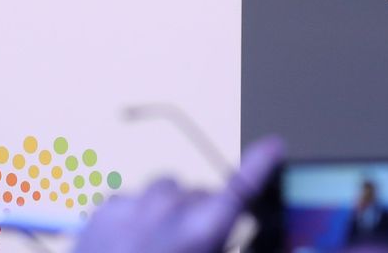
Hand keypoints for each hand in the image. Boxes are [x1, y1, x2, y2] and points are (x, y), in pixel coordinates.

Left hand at [72, 136, 282, 252]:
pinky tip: (130, 245)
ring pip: (168, 190)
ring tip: (158, 244)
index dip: (261, 164)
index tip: (273, 146)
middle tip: (191, 248)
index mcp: (204, 227)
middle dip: (203, 214)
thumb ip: (236, 245)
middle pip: (203, 194)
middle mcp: (173, 207)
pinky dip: (138, 215)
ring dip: (170, 209)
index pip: (243, 185)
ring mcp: (137, 202)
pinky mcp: (107, 208)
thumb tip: (280, 245)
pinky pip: (135, 199)